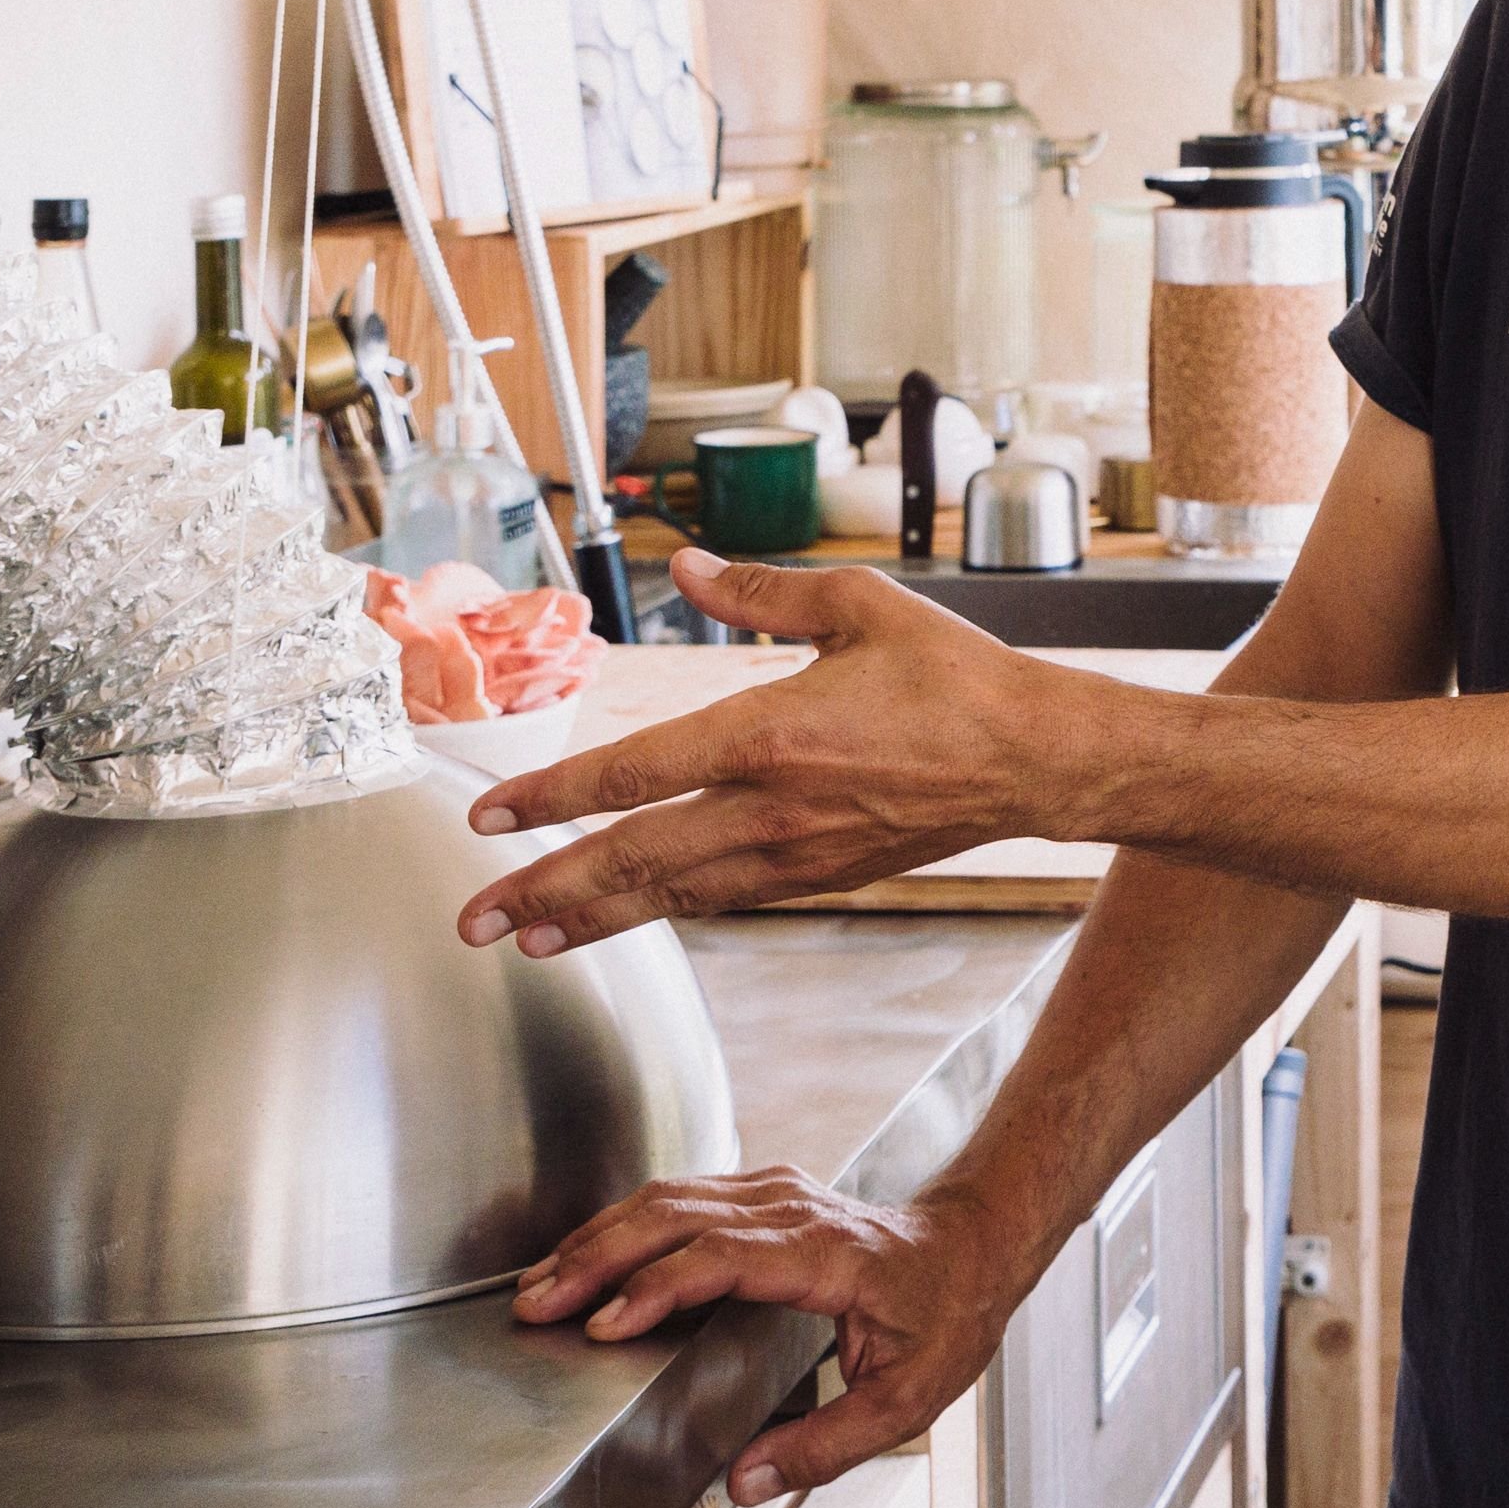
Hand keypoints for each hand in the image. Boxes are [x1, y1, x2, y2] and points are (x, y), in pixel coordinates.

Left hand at [455, 550, 1083, 951]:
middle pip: (632, 859)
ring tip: (529, 941)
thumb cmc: (955, 676)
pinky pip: (726, 898)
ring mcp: (795, 853)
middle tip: (474, 923)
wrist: (1034, 758)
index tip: (488, 817)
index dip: (548, 797)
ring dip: (593, 920)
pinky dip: (668, 911)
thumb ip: (757, 591)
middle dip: (544, 893)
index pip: (630, 772)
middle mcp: (770, 806)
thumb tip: (681, 565)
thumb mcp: (857, 607)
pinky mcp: (822, 878)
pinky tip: (635, 916)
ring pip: (671, 895)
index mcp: (767, 732)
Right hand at [514, 1166, 1031, 1502]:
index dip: (659, 1287)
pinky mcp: (762, 1192)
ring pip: (670, 1197)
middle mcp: (795, 1210)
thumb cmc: (946, 1315)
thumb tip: (745, 1484)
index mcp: (829, 1255)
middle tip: (538, 1304)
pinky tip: (586, 1256)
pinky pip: (680, 1196)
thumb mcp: (907, 1400)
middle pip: (679, 1216)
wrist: (975, 1245)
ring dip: (599, 1238)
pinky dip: (623, 1224)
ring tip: (540, 1284)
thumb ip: (826, 1447)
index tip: (605, 1323)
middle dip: (599, 1257)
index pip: (726, 1257)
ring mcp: (776, 1192)